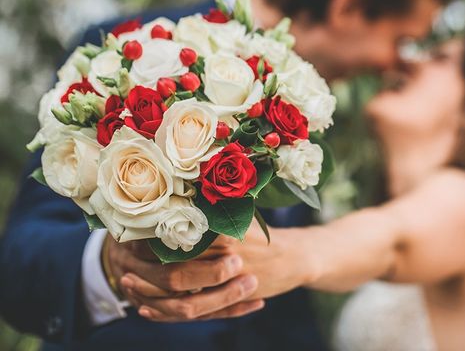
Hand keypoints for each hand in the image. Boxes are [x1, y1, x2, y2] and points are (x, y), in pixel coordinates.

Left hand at [121, 221, 318, 320]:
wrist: (296, 258)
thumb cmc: (262, 232)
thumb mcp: (238, 214)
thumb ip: (209, 210)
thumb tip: (172, 199)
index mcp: (225, 231)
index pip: (178, 237)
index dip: (149, 239)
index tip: (129, 234)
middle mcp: (225, 257)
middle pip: (174, 268)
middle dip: (145, 268)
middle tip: (123, 263)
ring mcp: (228, 282)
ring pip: (180, 294)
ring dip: (151, 291)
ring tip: (129, 283)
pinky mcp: (230, 300)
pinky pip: (192, 310)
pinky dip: (166, 311)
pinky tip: (148, 307)